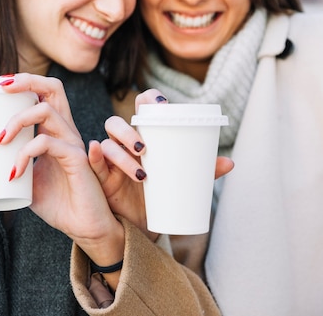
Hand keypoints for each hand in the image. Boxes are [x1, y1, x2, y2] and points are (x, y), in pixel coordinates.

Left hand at [0, 74, 124, 271]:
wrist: (85, 228)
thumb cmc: (60, 204)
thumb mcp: (30, 181)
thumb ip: (15, 166)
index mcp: (57, 133)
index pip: (46, 94)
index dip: (26, 82)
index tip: (0, 85)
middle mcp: (68, 132)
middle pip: (53, 88)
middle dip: (26, 81)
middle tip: (2, 88)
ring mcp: (74, 143)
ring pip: (46, 111)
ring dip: (17, 120)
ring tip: (0, 140)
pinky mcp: (77, 159)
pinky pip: (47, 143)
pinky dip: (25, 153)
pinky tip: (14, 171)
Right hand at [89, 89, 234, 239]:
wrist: (146, 224)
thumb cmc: (162, 194)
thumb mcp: (183, 181)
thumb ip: (203, 171)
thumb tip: (230, 162)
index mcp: (145, 137)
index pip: (142, 108)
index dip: (148, 98)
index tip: (163, 103)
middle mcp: (124, 144)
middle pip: (117, 123)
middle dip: (128, 131)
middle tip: (145, 148)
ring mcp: (109, 159)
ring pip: (106, 143)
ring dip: (120, 153)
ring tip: (142, 174)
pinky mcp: (101, 176)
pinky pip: (92, 161)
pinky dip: (92, 155)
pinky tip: (96, 154)